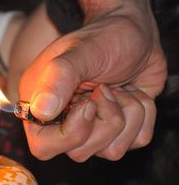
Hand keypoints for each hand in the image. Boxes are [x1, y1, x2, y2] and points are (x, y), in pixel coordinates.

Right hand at [19, 8, 166, 160]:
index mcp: (41, 105)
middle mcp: (63, 121)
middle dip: (104, 121)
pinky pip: (135, 141)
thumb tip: (41, 112)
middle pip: (79, 153)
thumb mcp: (78, 52)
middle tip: (106, 89)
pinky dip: (143, 115)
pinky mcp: (118, 129)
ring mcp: (92, 127)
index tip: (88, 102)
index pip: (43, 147)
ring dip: (127, 114)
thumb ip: (57, 79)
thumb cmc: (102, 37)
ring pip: (111, 151)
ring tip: (120, 89)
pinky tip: (132, 94)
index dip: (70, 134)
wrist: (134, 31)